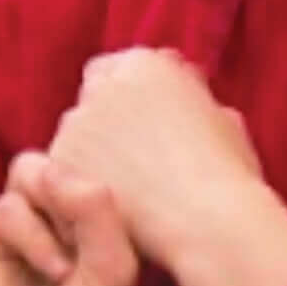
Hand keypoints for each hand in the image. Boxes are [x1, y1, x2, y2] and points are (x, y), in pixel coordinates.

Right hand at [0, 153, 138, 285]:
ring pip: (32, 170)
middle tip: (92, 230)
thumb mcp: (113, 268)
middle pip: (65, 154)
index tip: (135, 216)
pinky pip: (7, 207)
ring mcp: (27, 224)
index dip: (116, 175)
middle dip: (78, 187)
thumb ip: (95, 210)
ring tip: (71, 260)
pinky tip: (54, 271)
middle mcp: (65, 217)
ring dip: (54, 208)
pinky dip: (31, 234)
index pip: (106, 163)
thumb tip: (57, 167)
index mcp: (104, 220)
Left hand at [45, 48, 271, 268]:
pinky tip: (107, 212)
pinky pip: (63, 173)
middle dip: (105, 119)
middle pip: (92, 95)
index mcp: (146, 64)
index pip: (119, 68)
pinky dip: (79, 188)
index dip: (130, 98)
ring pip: (75, 133)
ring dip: (91, 152)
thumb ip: (192, 97)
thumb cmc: (227, 176)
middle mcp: (104, 85)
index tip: (142, 125)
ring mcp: (76, 122)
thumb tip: (185, 90)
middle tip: (129, 158)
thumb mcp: (223, 119)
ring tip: (124, 192)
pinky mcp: (59, 162)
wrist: (205, 220)